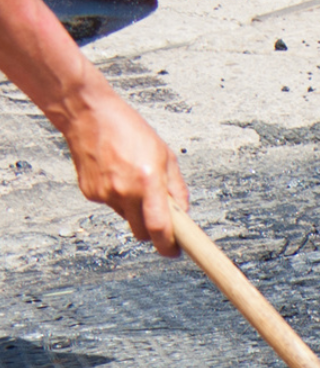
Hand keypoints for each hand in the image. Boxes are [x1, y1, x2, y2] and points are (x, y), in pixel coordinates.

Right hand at [60, 83, 186, 255]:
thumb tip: (184, 213)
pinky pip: (110, 206)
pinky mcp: (89, 193)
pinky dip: (117, 198)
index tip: (174, 252)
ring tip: (133, 180)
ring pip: (126, 218)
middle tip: (158, 215)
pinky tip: (115, 175)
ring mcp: (104, 194)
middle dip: (152, 230)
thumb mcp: (165, 156)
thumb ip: (177, 188)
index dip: (168, 246)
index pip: (160, 228)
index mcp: (147, 182)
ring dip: (134, 209)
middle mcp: (124, 192)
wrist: (88, 114)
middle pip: (142, 232)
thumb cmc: (129, 130)